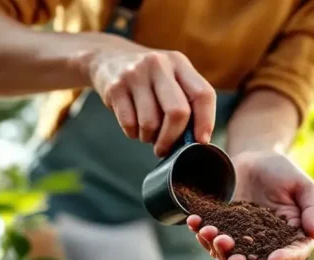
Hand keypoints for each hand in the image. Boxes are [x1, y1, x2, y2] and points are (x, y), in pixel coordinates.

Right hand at [87, 40, 215, 156]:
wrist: (107, 56)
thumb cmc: (150, 78)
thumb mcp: (172, 77)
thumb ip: (187, 102)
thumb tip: (196, 141)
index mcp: (179, 63)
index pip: (203, 94)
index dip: (206, 122)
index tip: (201, 141)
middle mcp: (159, 65)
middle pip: (177, 112)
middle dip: (172, 138)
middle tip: (165, 149)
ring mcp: (135, 74)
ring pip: (150, 123)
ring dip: (149, 137)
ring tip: (147, 132)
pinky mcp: (115, 87)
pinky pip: (129, 124)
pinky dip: (133, 133)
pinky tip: (133, 126)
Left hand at [187, 150, 313, 259]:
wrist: (255, 157)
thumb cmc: (283, 171)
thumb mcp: (304, 185)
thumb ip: (313, 208)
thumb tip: (312, 233)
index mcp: (293, 239)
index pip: (293, 255)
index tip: (272, 259)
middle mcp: (269, 246)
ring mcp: (244, 242)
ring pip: (232, 259)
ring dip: (221, 254)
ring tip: (214, 236)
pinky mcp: (224, 232)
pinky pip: (212, 241)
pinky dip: (203, 235)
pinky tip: (196, 224)